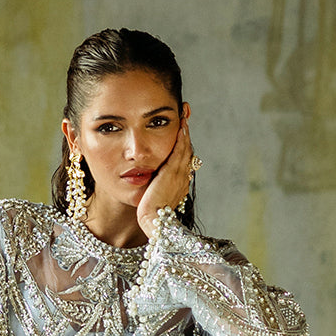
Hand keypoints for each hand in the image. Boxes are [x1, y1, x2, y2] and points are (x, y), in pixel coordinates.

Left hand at [136, 108, 193, 236]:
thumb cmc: (150, 214)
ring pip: (185, 148)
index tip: (182, 130)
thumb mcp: (154, 197)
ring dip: (185, 130)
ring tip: (183, 115)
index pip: (183, 159)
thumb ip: (155, 186)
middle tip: (185, 115)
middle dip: (186, 132)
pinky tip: (181, 126)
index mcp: (180, 184)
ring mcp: (179, 175)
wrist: (152, 221)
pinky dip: (181, 138)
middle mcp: (183, 178)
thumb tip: (149, 179)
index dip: (183, 143)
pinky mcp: (172, 173)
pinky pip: (179, 151)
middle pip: (186, 150)